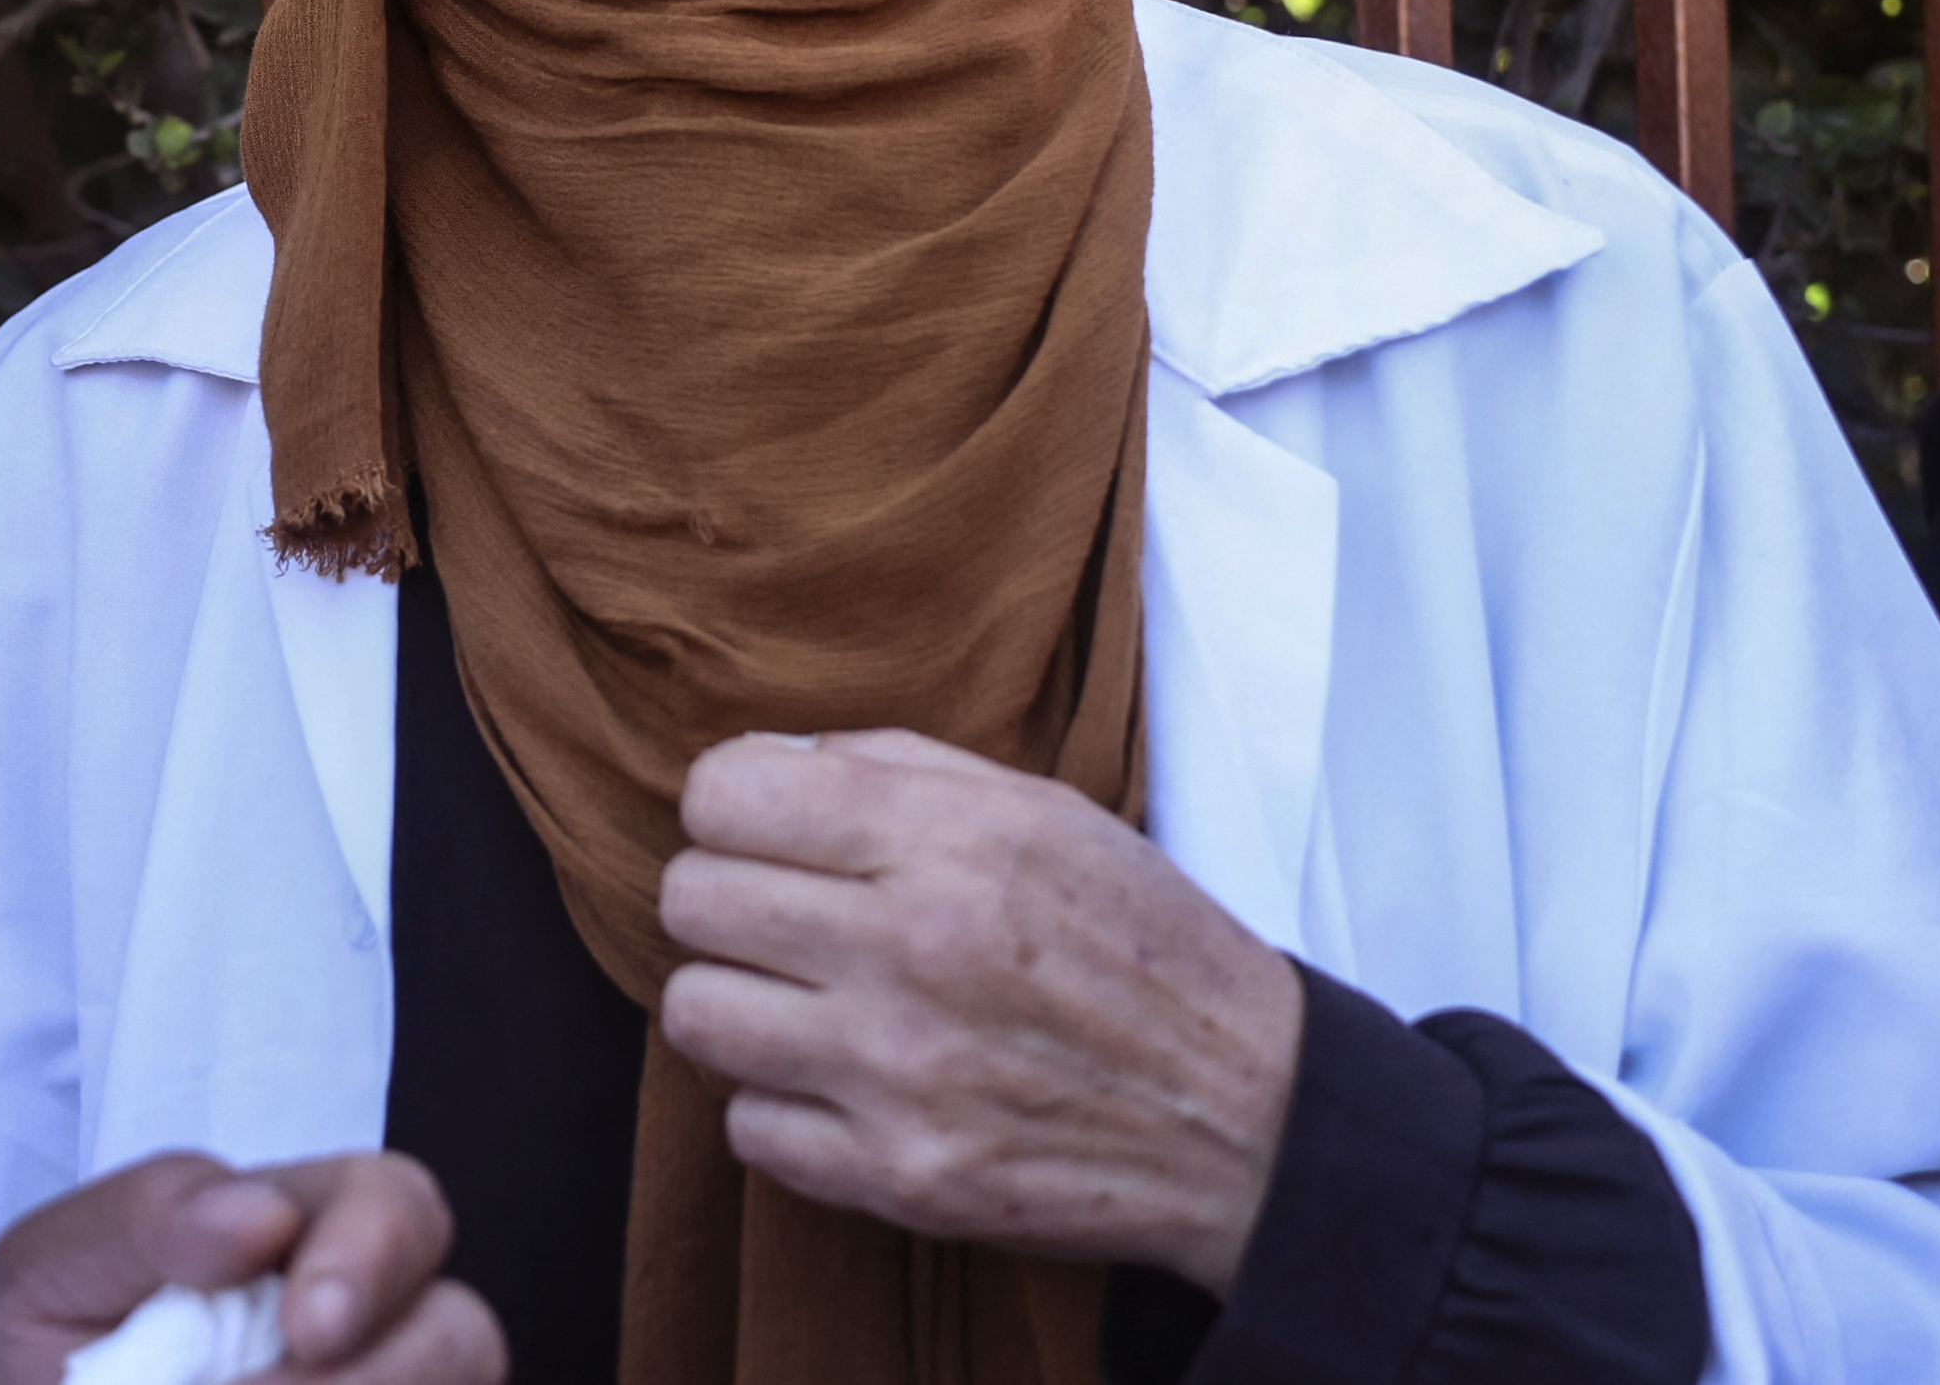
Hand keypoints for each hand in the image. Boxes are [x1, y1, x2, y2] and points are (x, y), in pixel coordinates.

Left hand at [0, 1150, 506, 1384]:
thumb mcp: (56, 1259)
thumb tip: (261, 1220)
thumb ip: (151, 1218)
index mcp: (301, 1228)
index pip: (398, 1206)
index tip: (309, 1327)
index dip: (372, 1262)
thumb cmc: (43, 1331)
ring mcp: (372, 1383)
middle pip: (463, 1336)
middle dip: (375, 1380)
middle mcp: (366, 1321)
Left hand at [655, 729, 1302, 1293]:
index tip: (765, 833)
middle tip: (785, 922)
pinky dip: (782, 1108)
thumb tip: (761, 761)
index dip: (731, 808)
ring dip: (737, 1003)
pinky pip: (747, 1129)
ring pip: (696, 1013)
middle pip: (690, 899)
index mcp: (950, 843)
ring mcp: (901, 1073)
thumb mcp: (1043, 813)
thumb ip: (894, 767)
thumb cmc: (1139, 945)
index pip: (722, 792)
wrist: (1249, 1116)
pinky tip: (844, 1085)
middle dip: (726, 901)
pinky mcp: (903, 1177)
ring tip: (800, 1002)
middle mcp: (915, 949)